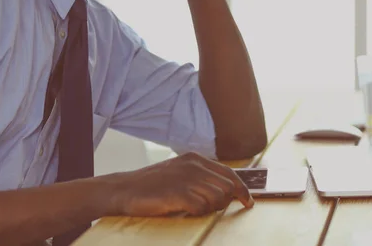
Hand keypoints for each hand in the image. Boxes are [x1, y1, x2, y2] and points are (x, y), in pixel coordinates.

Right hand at [107, 152, 253, 216]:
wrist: (124, 189)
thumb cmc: (152, 184)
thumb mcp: (179, 172)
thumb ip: (200, 176)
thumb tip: (226, 189)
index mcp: (195, 158)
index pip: (229, 172)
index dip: (242, 188)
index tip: (248, 201)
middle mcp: (193, 166)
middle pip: (227, 186)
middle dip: (227, 201)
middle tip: (217, 209)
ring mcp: (186, 179)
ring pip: (218, 197)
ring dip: (212, 208)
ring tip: (198, 209)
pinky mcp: (178, 193)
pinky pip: (202, 207)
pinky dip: (199, 213)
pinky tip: (188, 211)